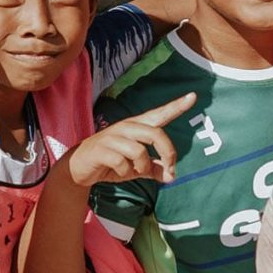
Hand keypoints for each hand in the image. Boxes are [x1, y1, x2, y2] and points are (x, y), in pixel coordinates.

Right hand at [65, 93, 196, 189]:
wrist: (78, 169)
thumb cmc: (110, 164)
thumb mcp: (135, 167)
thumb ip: (152, 168)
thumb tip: (170, 176)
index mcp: (136, 127)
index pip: (159, 114)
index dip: (176, 106)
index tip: (193, 96)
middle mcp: (126, 128)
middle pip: (155, 133)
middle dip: (167, 153)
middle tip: (170, 171)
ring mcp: (112, 137)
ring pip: (139, 150)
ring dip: (141, 168)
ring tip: (134, 173)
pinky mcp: (101, 149)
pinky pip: (122, 162)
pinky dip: (125, 172)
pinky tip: (119, 173)